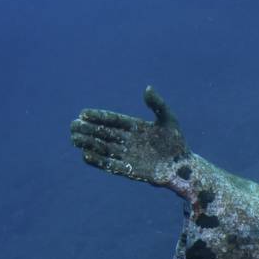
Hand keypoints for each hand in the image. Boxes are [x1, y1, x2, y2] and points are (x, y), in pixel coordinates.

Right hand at [70, 86, 187, 183]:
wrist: (184, 168)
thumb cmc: (177, 143)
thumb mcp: (169, 121)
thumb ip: (158, 105)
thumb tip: (147, 88)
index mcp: (135, 127)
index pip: (113, 120)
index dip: (98, 117)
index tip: (83, 113)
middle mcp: (128, 141)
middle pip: (104, 133)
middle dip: (88, 130)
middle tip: (73, 125)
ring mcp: (128, 155)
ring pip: (104, 148)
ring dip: (89, 143)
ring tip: (75, 138)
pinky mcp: (130, 170)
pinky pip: (111, 164)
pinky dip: (99, 160)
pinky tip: (86, 155)